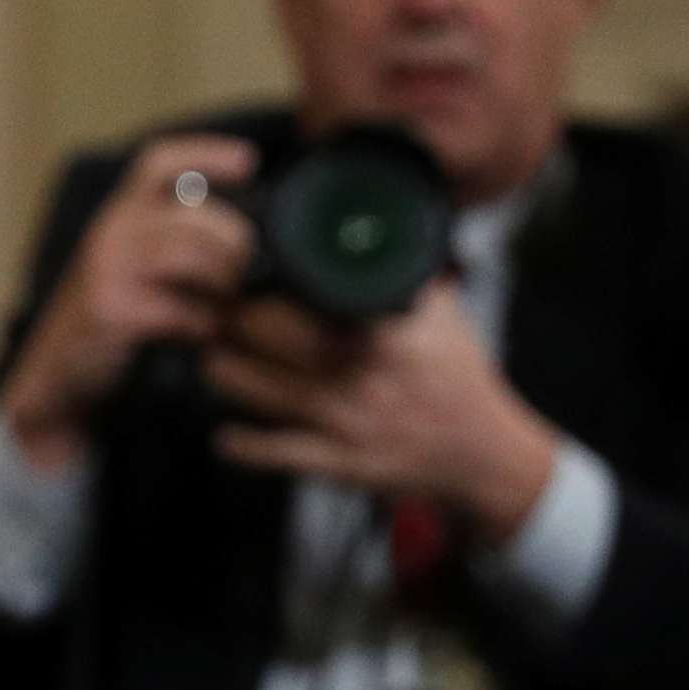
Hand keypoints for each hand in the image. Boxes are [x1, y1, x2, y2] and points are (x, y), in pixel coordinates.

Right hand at [1, 136, 258, 469]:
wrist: (57, 374)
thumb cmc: (111, 319)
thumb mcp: (134, 267)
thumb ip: (177, 243)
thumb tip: (254, 242)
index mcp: (119, 214)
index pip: (158, 164)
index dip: (205, 154)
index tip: (247, 162)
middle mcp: (110, 232)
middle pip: (196, 214)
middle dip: (234, 242)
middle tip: (248, 272)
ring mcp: (107, 270)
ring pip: (191, 255)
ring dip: (223, 282)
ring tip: (227, 305)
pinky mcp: (110, 310)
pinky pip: (179, 308)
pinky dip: (201, 323)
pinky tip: (202, 335)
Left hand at [203, 284, 559, 545]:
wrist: (481, 452)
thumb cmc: (452, 375)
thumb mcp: (441, 315)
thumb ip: (401, 273)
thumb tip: (366, 225)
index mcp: (387, 328)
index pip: (311, 294)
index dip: (265, 283)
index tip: (238, 271)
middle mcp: (363, 370)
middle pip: (273, 337)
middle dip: (232, 322)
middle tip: (208, 311)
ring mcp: (349, 420)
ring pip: (264, 391)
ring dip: (225, 374)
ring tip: (211, 356)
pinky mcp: (341, 463)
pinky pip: (280, 453)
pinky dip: (246, 446)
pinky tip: (222, 435)